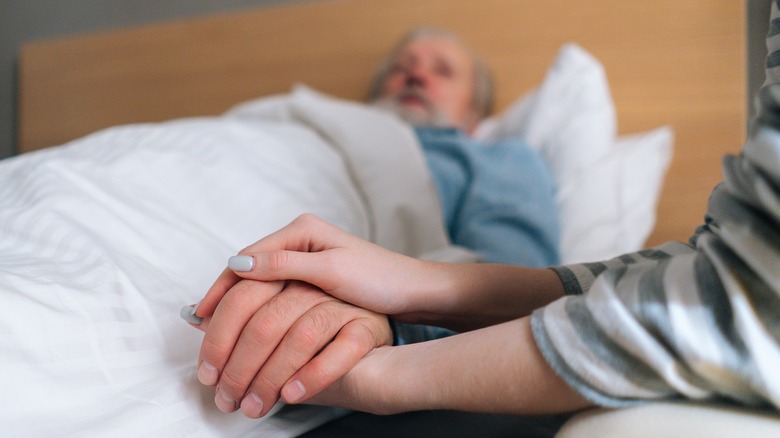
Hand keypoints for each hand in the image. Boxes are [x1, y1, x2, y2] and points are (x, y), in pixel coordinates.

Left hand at [186, 279, 391, 417]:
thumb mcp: (277, 318)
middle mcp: (314, 281)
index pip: (242, 294)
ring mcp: (343, 303)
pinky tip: (292, 396)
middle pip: (266, 320)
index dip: (218, 334)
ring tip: (255, 406)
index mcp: (287, 270)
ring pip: (299, 337)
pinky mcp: (368, 325)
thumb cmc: (322, 334)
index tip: (205, 369)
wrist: (379, 346)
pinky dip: (312, 375)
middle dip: (239, 366)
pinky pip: (339, 351)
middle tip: (226, 398)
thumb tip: (195, 317)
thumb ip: (241, 313)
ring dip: (271, 378)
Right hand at [198, 214, 439, 318]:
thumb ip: (285, 265)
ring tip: (213, 331)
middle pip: (248, 268)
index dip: (222, 286)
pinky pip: (273, 289)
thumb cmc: (380, 279)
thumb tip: (238, 265)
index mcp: (302, 230)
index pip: (248, 256)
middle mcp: (299, 238)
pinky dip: (255, 306)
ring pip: (258, 280)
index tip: (201, 314)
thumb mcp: (331, 271)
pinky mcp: (312, 273)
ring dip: (236, 303)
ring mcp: (305, 255)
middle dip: (223, 296)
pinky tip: (243, 325)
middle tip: (200, 326)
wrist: (414, 291)